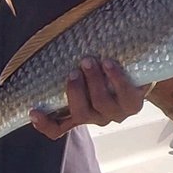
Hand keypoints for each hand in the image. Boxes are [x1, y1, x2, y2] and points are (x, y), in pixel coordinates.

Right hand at [30, 57, 149, 138]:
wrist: (139, 70)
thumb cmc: (104, 69)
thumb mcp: (83, 72)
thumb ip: (67, 67)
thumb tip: (42, 44)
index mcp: (78, 113)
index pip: (57, 129)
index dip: (44, 124)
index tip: (33, 110)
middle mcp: (95, 117)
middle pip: (80, 114)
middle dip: (75, 92)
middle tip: (73, 72)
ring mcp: (115, 114)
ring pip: (101, 103)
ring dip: (94, 81)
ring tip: (89, 61)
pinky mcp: (133, 105)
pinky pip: (124, 95)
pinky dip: (115, 77)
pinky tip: (109, 63)